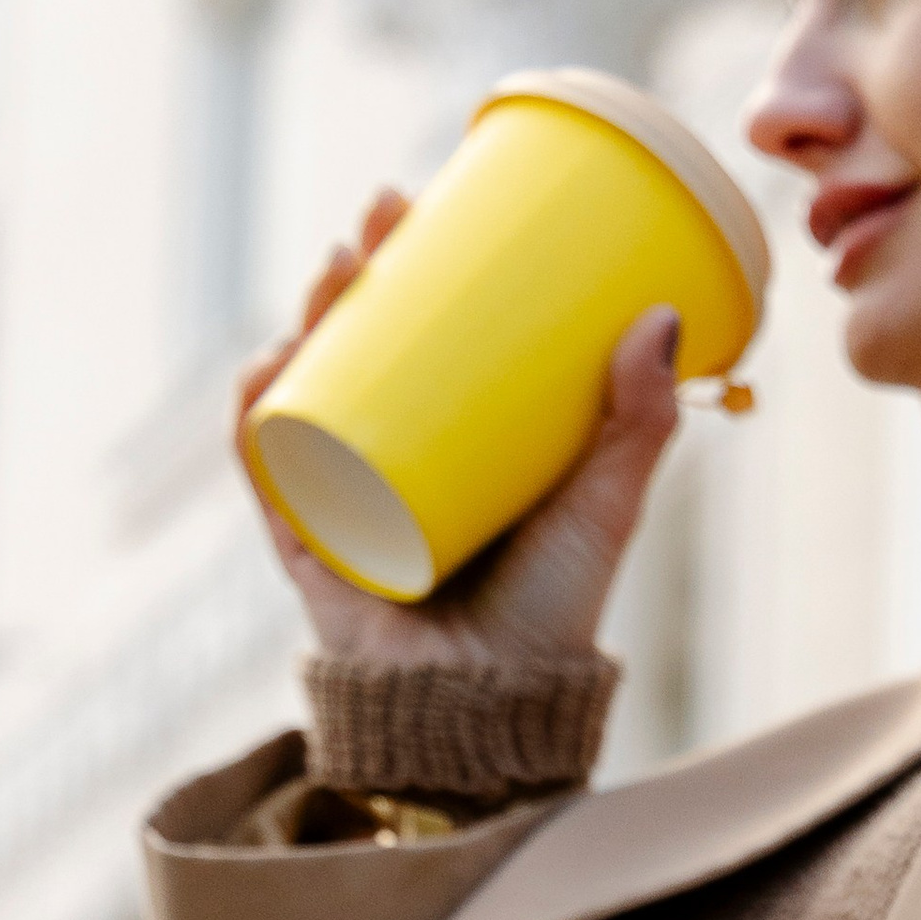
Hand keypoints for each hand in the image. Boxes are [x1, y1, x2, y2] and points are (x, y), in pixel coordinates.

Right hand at [234, 189, 682, 671]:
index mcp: (455, 443)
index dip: (415, 265)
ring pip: (308, 388)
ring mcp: (342, 498)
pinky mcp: (309, 547)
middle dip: (360, 269)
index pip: (423, 334)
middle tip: (387, 213)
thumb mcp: (602, 507)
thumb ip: (636, 423)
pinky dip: (257, 417)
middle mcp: (391, 461)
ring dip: (306, 319)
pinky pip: (267, 471)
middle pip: (360, 344)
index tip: (429, 201)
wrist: (496, 717)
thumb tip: (663, 316)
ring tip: (338, 270)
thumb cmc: (553, 619)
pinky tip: (266, 366)